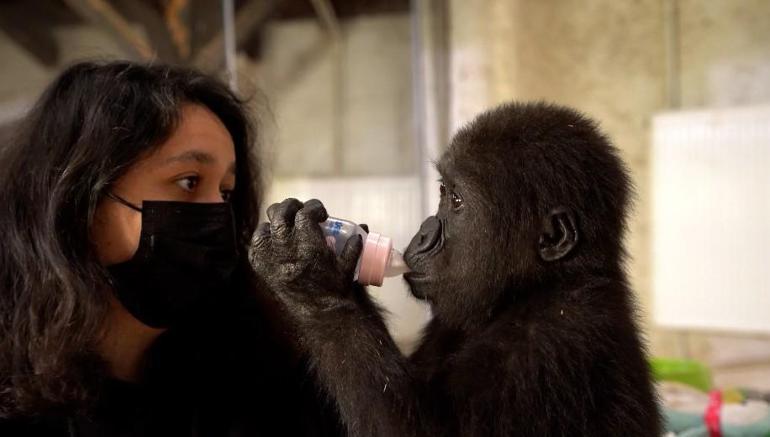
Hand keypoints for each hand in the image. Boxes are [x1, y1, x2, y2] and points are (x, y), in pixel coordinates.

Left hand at [249, 198, 363, 309]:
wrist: (319, 313)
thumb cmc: (336, 288)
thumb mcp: (348, 264)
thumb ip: (353, 245)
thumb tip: (360, 229)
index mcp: (308, 242)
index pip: (305, 212)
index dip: (314, 207)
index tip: (321, 213)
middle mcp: (286, 246)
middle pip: (281, 212)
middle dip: (292, 206)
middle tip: (301, 210)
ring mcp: (270, 257)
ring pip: (266, 225)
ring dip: (277, 220)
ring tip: (286, 223)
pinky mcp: (261, 268)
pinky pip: (256, 244)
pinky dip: (264, 237)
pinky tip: (273, 239)